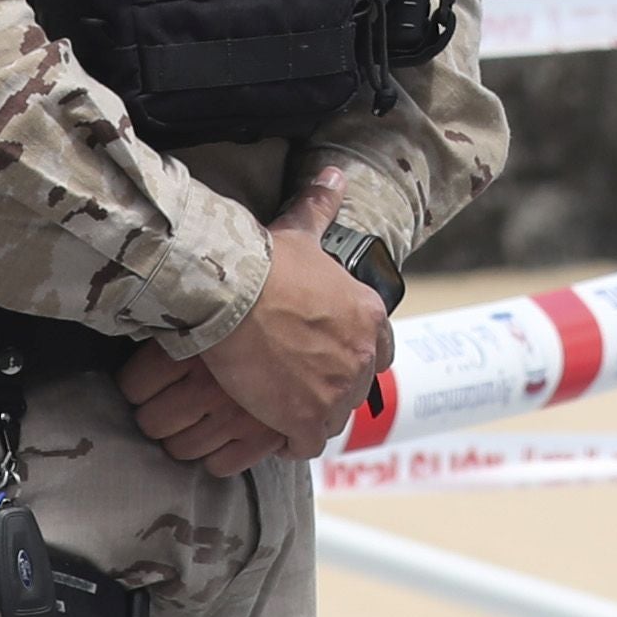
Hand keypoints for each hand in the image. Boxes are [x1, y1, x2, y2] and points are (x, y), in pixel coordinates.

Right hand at [123, 168, 379, 470]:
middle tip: (298, 383)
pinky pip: (308, 443)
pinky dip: (292, 440)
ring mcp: (338, 390)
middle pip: (356, 386)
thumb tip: (334, 173)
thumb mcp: (300, 232)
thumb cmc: (266, 263)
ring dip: (312, 414)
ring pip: (334, 416)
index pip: (382, 348)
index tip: (331, 355)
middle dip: (332, 386)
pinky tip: (273, 429)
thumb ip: (321, 206)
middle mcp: (363, 354)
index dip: (355, 353)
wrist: (234, 296)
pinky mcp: (308, 419)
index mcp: (368, 313)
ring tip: (283, 407)